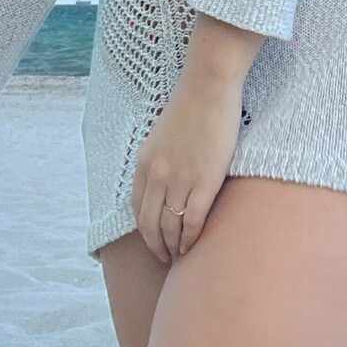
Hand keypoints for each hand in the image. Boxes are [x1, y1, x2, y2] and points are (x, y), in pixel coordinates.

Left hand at [130, 66, 244, 265]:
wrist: (209, 87)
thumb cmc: (192, 107)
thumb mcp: (162, 137)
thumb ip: (159, 161)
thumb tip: (166, 183)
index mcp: (144, 163)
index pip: (137, 208)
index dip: (144, 231)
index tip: (153, 241)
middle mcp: (157, 175)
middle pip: (150, 224)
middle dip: (155, 246)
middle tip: (164, 258)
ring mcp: (180, 179)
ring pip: (171, 226)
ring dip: (173, 246)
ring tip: (179, 256)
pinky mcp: (204, 181)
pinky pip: (194, 220)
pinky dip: (191, 238)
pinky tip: (193, 246)